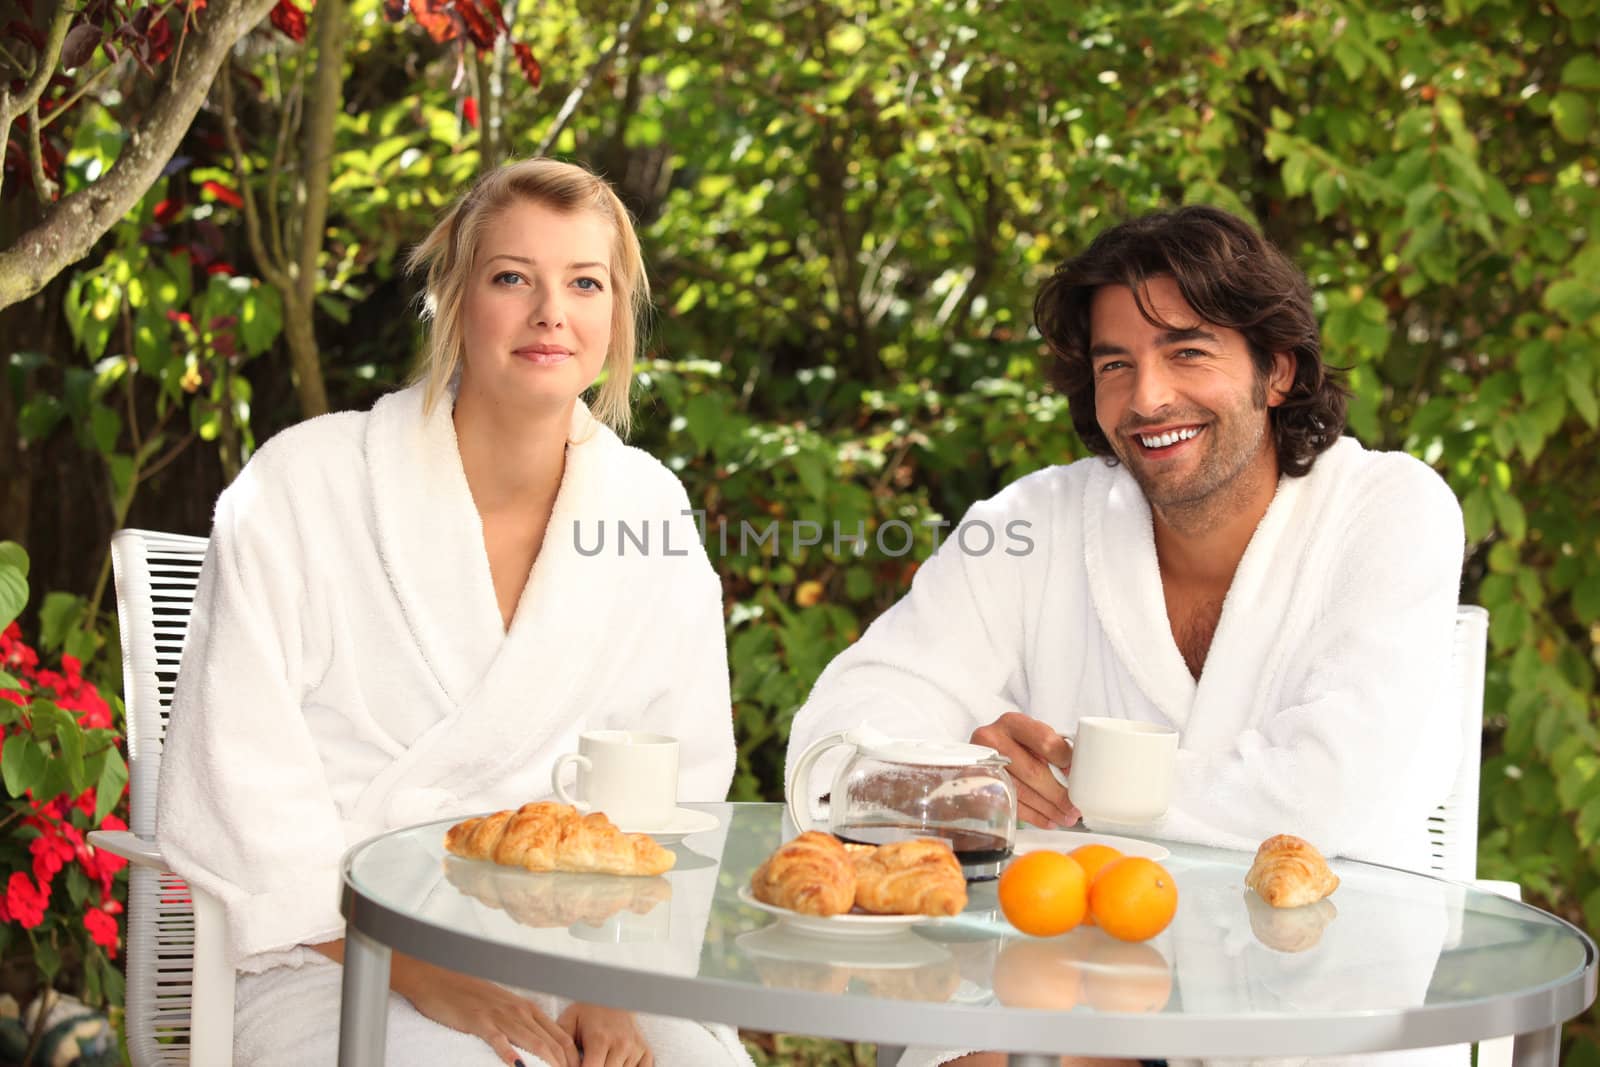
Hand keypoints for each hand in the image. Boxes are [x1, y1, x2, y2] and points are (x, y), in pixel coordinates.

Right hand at [394, 957, 579, 1066]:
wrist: (439, 980)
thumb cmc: (471, 998)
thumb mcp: (504, 1008)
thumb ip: (523, 1025)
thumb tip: (541, 1048)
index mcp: (528, 1009)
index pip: (562, 1037)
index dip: (572, 1059)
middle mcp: (520, 1011)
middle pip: (552, 1044)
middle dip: (564, 1066)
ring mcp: (500, 1015)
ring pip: (533, 1042)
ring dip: (546, 1065)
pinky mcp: (479, 1021)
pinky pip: (498, 1039)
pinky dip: (510, 1055)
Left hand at [557, 1002, 651, 1066]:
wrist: (615, 997)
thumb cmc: (588, 1013)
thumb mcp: (568, 1022)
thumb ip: (561, 1046)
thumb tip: (557, 1063)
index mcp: (600, 1039)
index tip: (577, 1066)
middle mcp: (622, 1045)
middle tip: (589, 1061)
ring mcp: (636, 1050)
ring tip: (601, 1060)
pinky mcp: (646, 1054)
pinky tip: (615, 1063)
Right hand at [971, 712, 1078, 828]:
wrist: (985, 748)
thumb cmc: (1016, 743)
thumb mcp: (1032, 736)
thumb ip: (1053, 748)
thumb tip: (1076, 776)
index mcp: (1012, 723)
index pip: (1045, 741)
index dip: (1065, 760)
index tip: (1078, 774)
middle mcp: (993, 740)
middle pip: (1032, 771)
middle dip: (1058, 794)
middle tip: (1075, 808)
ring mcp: (984, 764)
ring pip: (1021, 792)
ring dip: (1048, 809)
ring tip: (1066, 817)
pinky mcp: (981, 785)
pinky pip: (1010, 804)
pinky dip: (1033, 816)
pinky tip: (1048, 820)